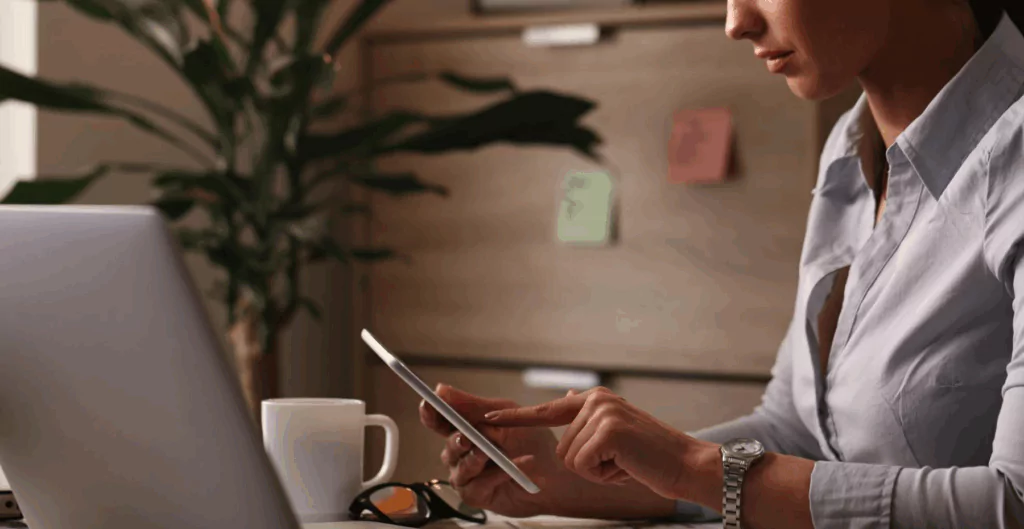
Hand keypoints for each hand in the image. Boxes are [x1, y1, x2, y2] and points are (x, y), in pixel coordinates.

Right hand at [418, 384, 566, 516]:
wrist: (555, 475)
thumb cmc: (532, 442)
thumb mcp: (505, 416)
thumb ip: (473, 406)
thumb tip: (441, 390)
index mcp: (467, 429)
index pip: (440, 421)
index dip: (430, 413)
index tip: (428, 405)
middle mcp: (462, 453)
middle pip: (448, 445)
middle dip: (458, 440)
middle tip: (468, 438)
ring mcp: (467, 475)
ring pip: (458, 467)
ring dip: (474, 459)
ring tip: (492, 454)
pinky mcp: (476, 494)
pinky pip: (475, 485)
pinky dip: (495, 475)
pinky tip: (511, 469)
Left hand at [484, 386, 715, 500]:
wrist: (685, 465)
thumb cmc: (650, 455)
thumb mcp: (616, 430)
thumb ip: (588, 417)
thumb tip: (564, 397)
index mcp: (594, 399)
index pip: (546, 409)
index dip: (515, 419)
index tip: (488, 421)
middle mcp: (595, 400)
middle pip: (560, 447)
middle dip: (587, 465)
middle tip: (619, 461)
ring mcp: (602, 414)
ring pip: (569, 459)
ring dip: (596, 471)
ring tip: (624, 462)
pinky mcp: (608, 432)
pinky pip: (582, 465)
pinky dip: (603, 476)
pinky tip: (625, 467)